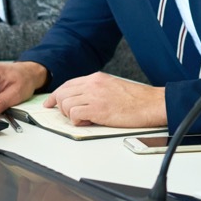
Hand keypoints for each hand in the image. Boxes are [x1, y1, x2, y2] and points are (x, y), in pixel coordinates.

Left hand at [43, 72, 165, 127]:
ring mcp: (94, 95)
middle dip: (61, 107)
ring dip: (71, 115)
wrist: (151, 104)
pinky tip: (89, 122)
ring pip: (65, 104)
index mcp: (97, 78)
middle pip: (62, 94)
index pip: (68, 84)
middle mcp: (93, 84)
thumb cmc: (137, 100)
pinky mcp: (97, 109)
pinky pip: (74, 114)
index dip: (55, 95)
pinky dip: (78, 121)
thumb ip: (96, 90)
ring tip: (85, 119)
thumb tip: (81, 101)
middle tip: (72, 116)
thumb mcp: (113, 87)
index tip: (50, 103)